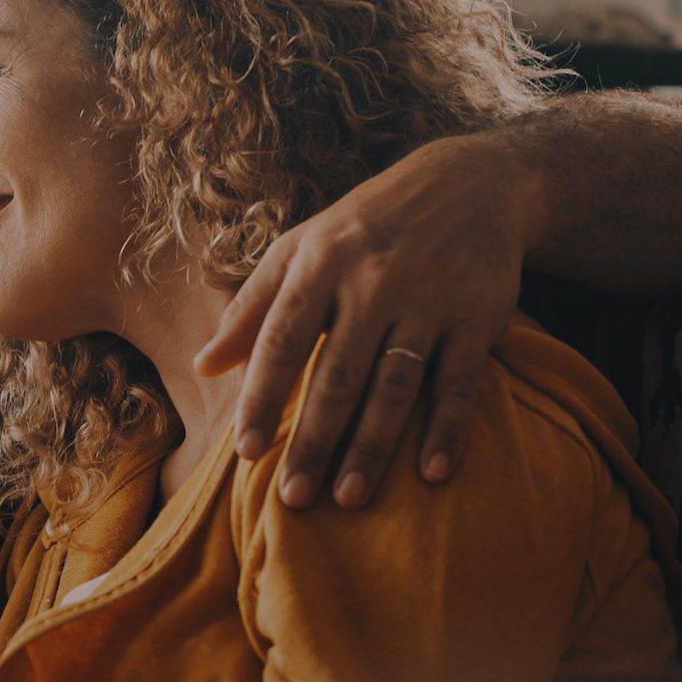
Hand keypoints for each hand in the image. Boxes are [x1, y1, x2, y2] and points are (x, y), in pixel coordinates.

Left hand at [197, 132, 539, 508]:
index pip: (281, 342)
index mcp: (319, 266)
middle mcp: (372, 285)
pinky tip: (432, 473)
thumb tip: (203, 366)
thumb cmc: (364, 226)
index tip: (245, 452)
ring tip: (348, 498)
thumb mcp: (301, 248)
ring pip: (394, 386)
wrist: (468, 183)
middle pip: (336, 376)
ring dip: (371, 446)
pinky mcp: (478, 316)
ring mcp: (428, 302)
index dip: (262, 398)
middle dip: (314, 441)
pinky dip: (448, 429)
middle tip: (293, 498)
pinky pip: (461, 382)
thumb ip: (251, 307)